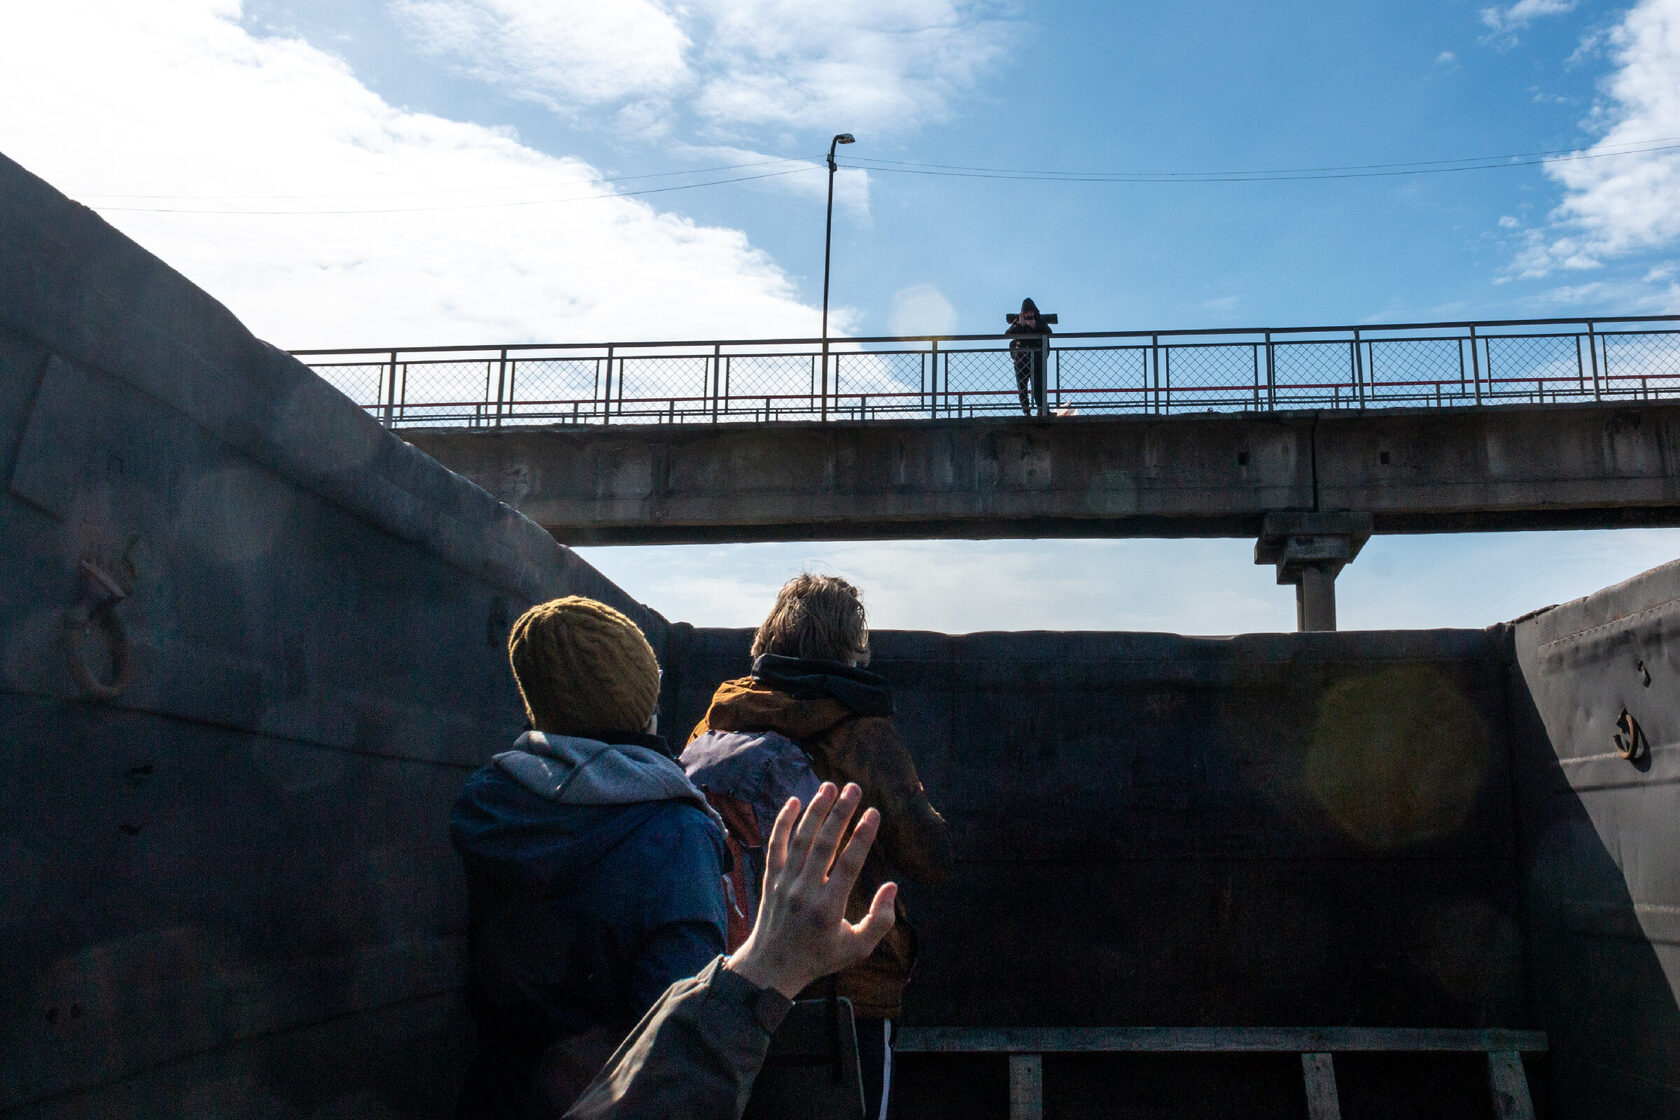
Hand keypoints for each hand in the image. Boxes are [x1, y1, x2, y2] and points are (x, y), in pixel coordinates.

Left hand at [724, 783, 896, 999]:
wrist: (771, 967)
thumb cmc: (819, 957)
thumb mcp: (857, 949)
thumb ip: (880, 921)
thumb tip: (892, 886)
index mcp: (829, 908)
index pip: (849, 864)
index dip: (862, 836)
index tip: (874, 812)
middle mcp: (805, 892)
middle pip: (824, 844)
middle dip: (840, 813)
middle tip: (854, 787)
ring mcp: (784, 883)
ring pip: (800, 840)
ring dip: (815, 810)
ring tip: (829, 786)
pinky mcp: (769, 879)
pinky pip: (775, 846)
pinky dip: (782, 823)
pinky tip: (793, 801)